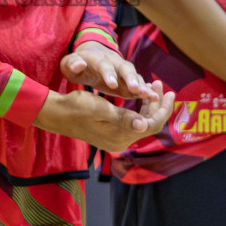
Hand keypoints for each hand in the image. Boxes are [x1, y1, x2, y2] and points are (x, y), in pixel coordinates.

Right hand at [34, 84, 174, 154]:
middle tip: (159, 84)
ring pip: (141, 123)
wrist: (57, 115)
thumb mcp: (100, 108)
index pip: (151, 125)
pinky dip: (138, 110)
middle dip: (157, 105)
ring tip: (152, 87)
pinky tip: (139, 98)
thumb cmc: (76, 107)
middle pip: (149, 124)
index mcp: (120, 137)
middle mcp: (121, 141)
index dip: (162, 109)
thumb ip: (122, 117)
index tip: (168, 92)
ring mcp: (117, 139)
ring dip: (148, 106)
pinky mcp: (112, 134)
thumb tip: (143, 124)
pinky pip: (132, 123)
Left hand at [60, 41, 158, 100]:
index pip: (103, 64)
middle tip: (137, 89)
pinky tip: (153, 99)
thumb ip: (72, 64)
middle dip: (131, 79)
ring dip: (142, 86)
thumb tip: (79, 64)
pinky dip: (145, 91)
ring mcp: (122, 70)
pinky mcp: (128, 79)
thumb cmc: (76, 64)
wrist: (89, 58)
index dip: (108, 73)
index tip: (112, 84)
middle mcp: (113, 61)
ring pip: (135, 76)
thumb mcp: (69, 64)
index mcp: (97, 58)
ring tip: (151, 96)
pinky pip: (138, 84)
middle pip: (124, 68)